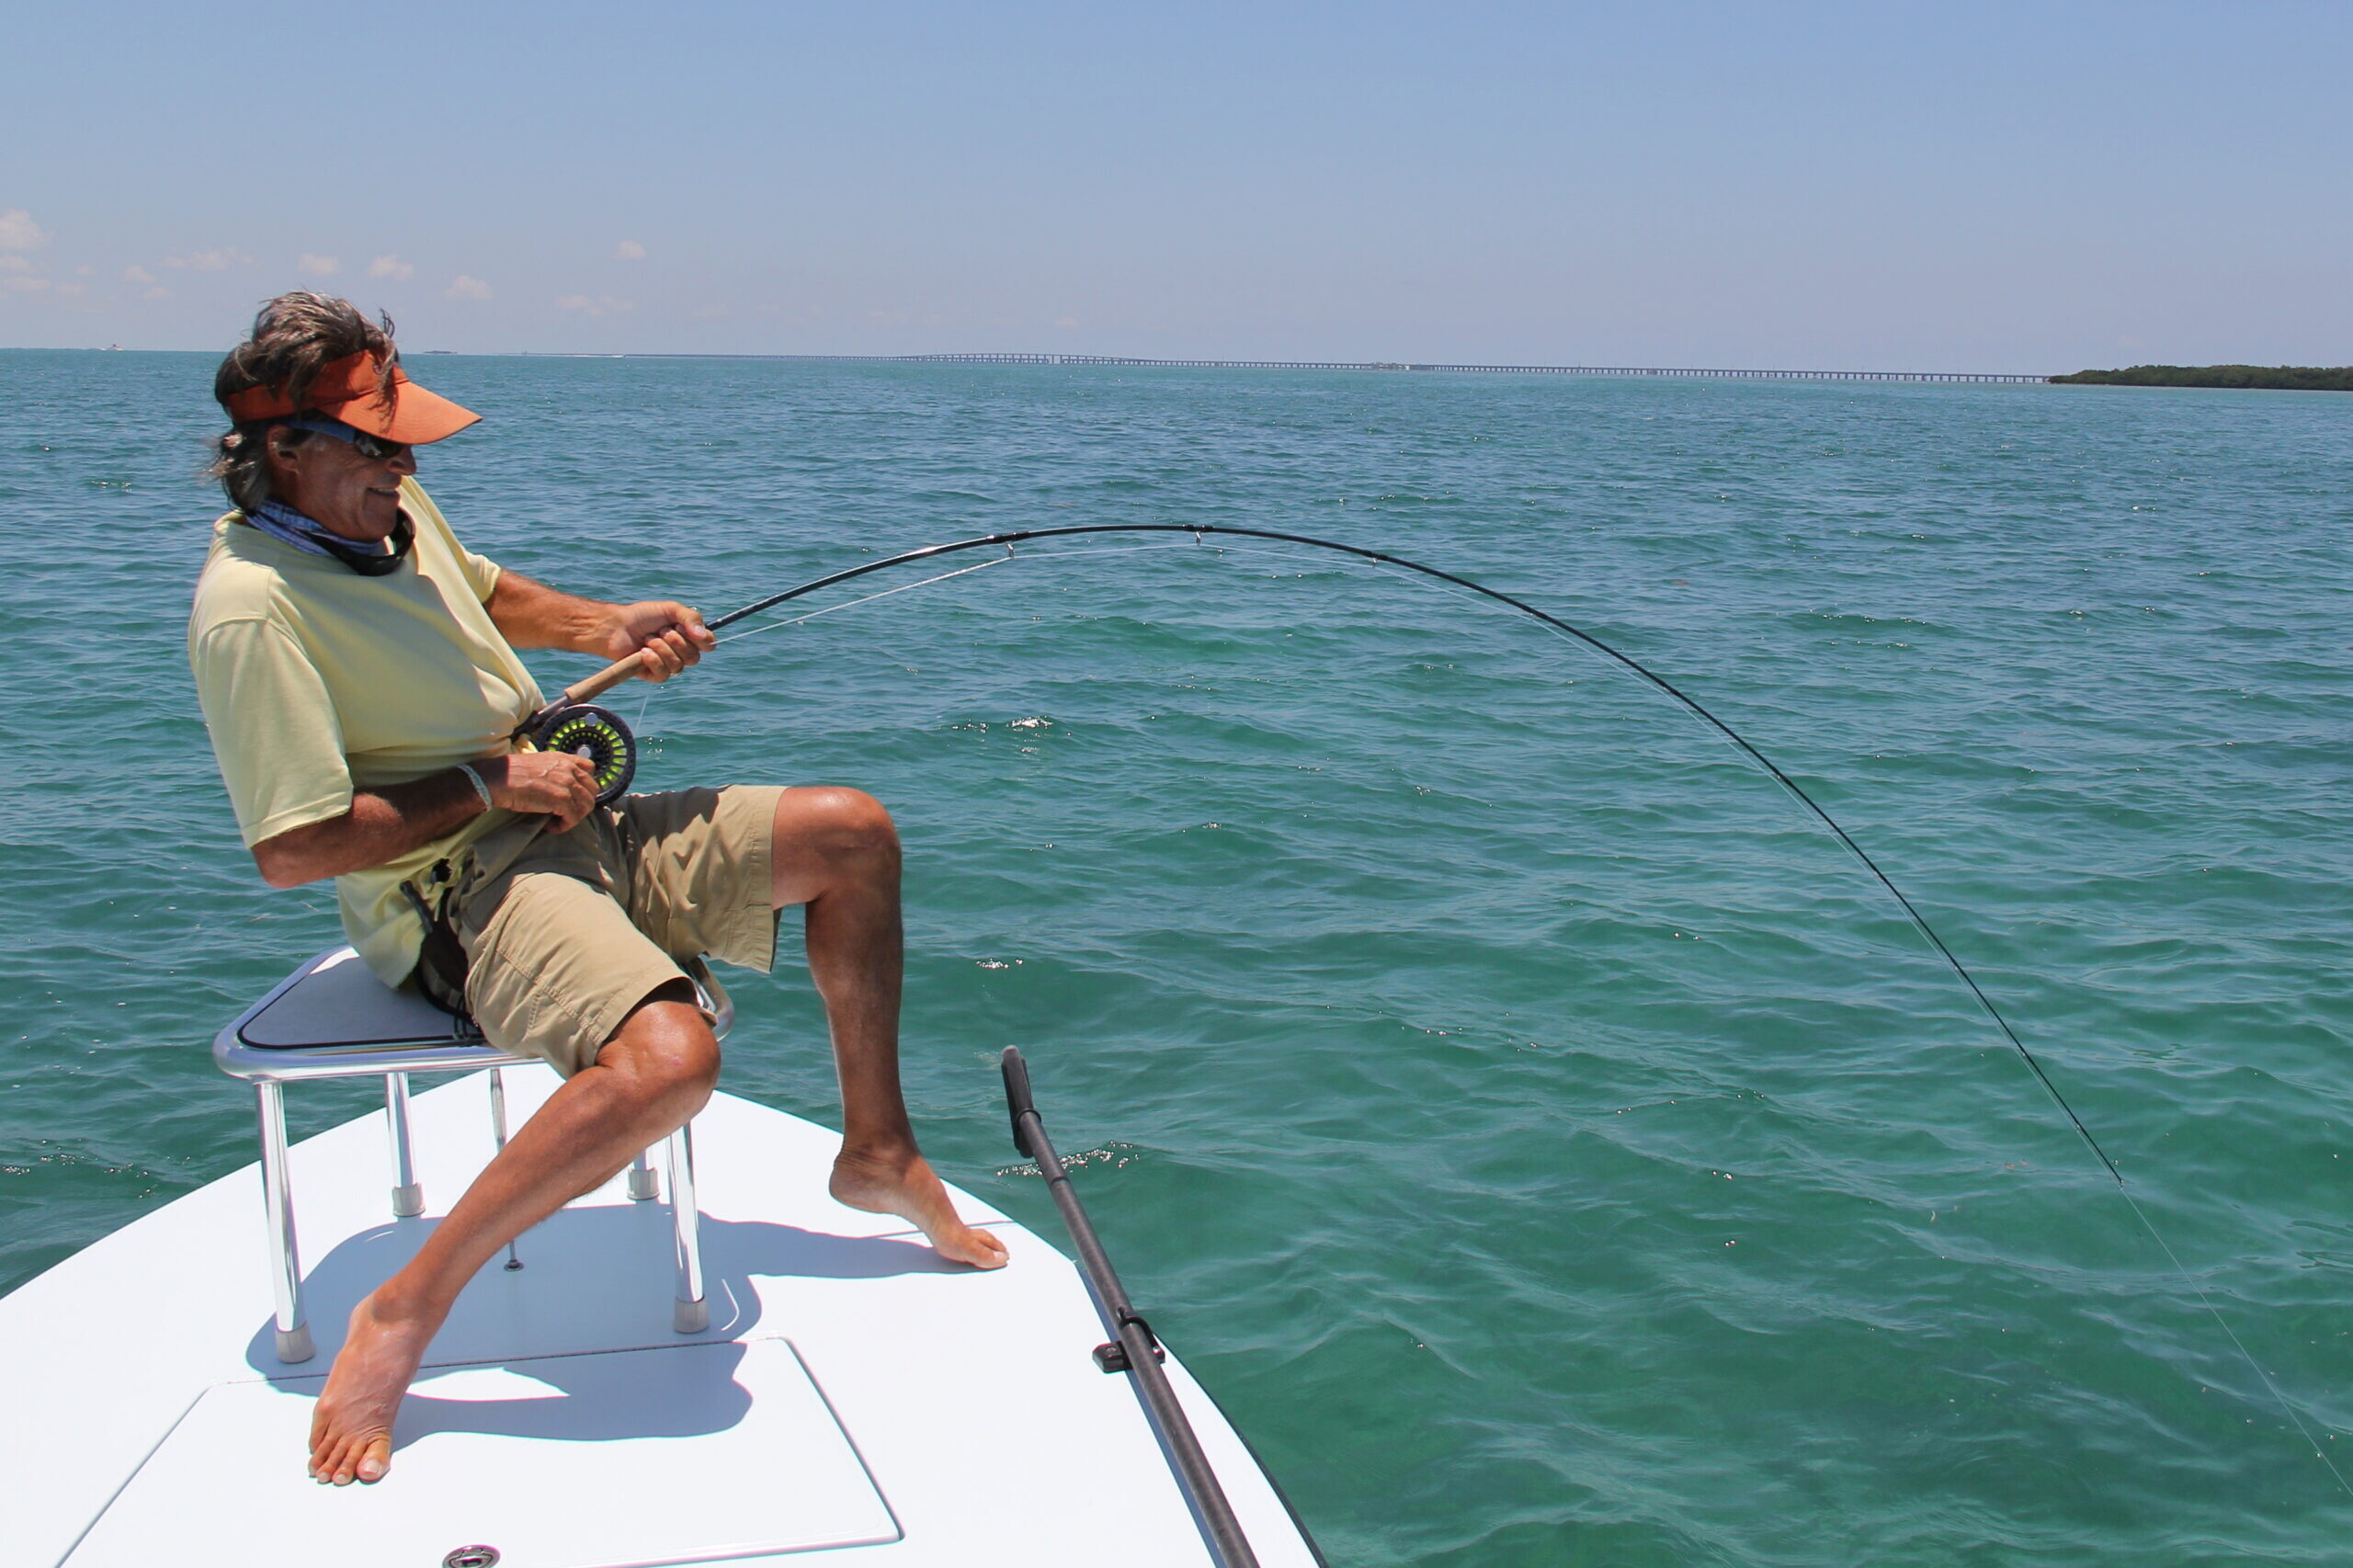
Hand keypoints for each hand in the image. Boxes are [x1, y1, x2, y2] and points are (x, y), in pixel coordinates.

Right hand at [479, 752, 598, 832]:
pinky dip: (564, 826)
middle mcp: (569, 769)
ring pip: (586, 806)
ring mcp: (566, 783)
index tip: (574, 795)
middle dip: (582, 804)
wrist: (498, 779)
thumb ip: (555, 770)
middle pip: (592, 790)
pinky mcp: (561, 799)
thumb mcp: (539, 763)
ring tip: (558, 820)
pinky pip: (573, 818)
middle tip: (566, 812)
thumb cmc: (512, 773)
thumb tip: (564, 786)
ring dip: (574, 817)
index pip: (590, 769)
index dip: (585, 784)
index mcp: (564, 759)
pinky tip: (551, 826)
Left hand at [598, 599, 713, 682]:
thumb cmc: (642, 616)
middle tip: (660, 630)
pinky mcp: (654, 675)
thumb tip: (704, 636)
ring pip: (678, 665)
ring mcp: (668, 665)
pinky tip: (642, 652)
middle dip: (676, 641)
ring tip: (647, 639)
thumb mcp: (670, 609)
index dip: (702, 639)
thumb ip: (691, 618)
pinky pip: (664, 674)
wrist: (615, 626)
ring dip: (661, 648)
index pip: (709, 645)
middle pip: (695, 657)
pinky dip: (653, 660)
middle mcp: (681, 652)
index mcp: (688, 637)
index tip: (685, 628)